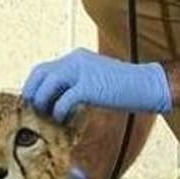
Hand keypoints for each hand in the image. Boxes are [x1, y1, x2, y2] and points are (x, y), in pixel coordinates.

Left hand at [21, 48, 172, 122]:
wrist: (146, 85)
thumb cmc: (122, 86)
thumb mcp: (95, 78)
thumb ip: (76, 83)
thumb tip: (56, 100)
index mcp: (76, 58)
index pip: (44, 68)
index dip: (34, 85)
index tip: (33, 100)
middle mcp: (76, 61)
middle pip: (41, 74)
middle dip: (33, 93)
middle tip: (34, 110)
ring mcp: (82, 72)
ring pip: (48, 85)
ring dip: (44, 103)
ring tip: (49, 116)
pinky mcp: (89, 87)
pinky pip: (63, 101)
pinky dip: (60, 112)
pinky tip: (64, 120)